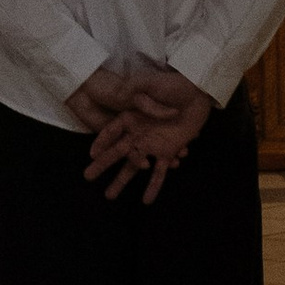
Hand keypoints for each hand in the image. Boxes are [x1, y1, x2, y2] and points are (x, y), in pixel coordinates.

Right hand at [67, 62, 213, 204]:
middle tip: (87, 177)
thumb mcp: (152, 83)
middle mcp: (138, 134)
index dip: (100, 143)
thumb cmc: (173, 85)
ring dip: (121, 181)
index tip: (90, 156)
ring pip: (134, 167)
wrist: (196, 94)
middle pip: (117, 152)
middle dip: (102, 165)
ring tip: (109, 196)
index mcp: (131, 118)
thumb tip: (131, 96)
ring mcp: (152, 145)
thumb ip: (140, 92)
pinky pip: (160, 172)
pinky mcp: (168, 152)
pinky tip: (146, 201)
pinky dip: (154, 187)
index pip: (111, 132)